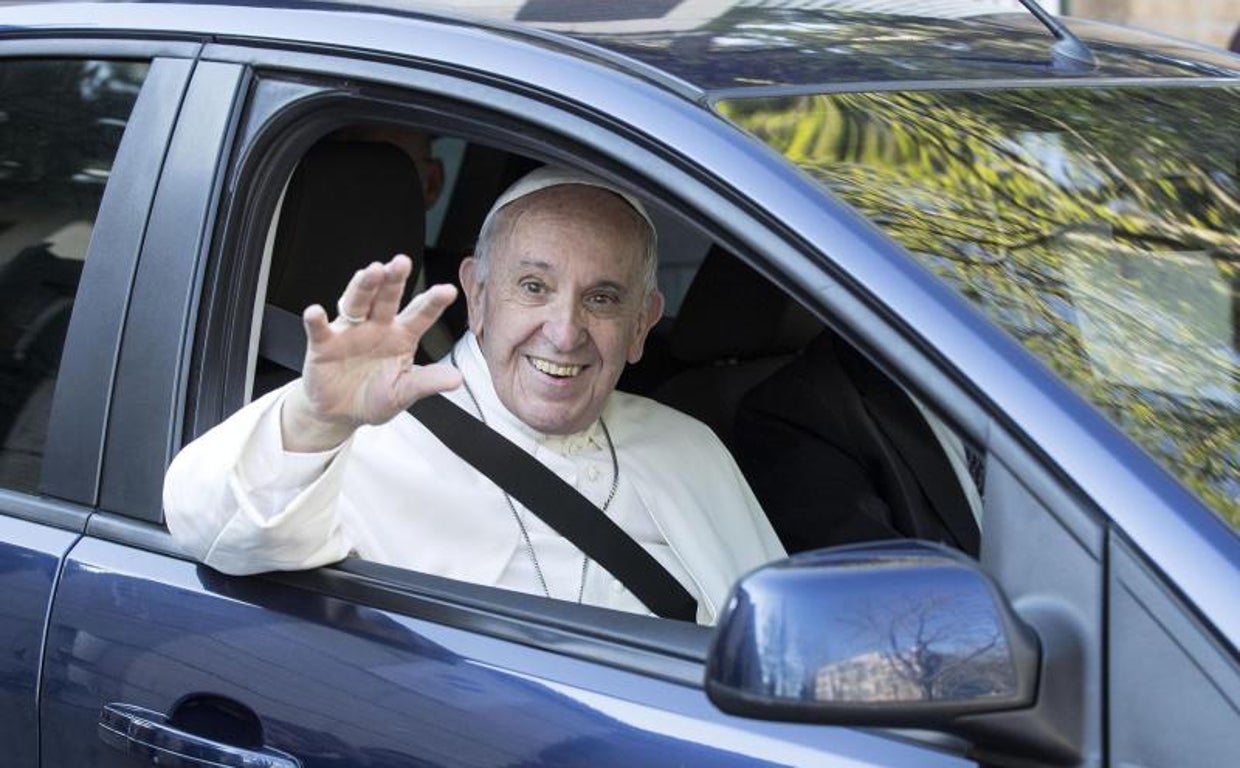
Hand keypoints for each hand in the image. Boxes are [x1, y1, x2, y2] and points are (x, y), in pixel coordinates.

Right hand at [280, 254, 461, 451]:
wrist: (340, 413)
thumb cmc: (375, 398)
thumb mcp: (403, 393)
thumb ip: (427, 383)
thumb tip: (456, 379)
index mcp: (402, 336)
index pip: (420, 315)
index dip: (433, 303)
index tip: (447, 291)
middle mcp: (377, 326)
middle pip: (387, 298)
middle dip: (394, 280)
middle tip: (402, 263)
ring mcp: (350, 331)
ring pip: (358, 303)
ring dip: (363, 286)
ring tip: (371, 272)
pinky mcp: (324, 343)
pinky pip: (320, 329)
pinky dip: (316, 320)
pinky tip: (316, 312)